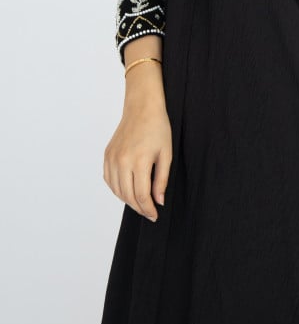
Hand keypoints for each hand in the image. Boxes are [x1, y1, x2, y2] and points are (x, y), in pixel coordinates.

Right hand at [103, 69, 171, 221]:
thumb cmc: (158, 128)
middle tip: (149, 212)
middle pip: (128, 196)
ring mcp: (112, 159)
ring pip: (117, 190)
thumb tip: (159, 201)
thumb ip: (161, 180)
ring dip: (128, 200)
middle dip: (139, 208)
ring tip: (140, 203)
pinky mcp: (107, 155)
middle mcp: (122, 162)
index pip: (142, 196)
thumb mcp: (166, 154)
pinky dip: (117, 189)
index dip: (149, 209)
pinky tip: (127, 190)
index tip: (155, 215)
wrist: (142, 107)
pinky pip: (109, 180)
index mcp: (139, 161)